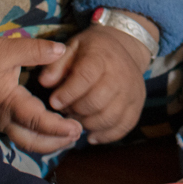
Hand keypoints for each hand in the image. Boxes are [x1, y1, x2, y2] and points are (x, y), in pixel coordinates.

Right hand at [0, 32, 82, 154]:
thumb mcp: (7, 48)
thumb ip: (35, 50)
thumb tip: (62, 50)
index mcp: (7, 102)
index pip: (36, 122)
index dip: (57, 128)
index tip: (75, 129)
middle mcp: (2, 118)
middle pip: (31, 141)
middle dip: (55, 143)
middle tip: (76, 136)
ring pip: (24, 141)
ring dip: (46, 142)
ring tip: (67, 137)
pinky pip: (17, 134)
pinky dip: (35, 136)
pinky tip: (49, 131)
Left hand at [38, 23, 152, 145]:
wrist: (124, 47)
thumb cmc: (91, 50)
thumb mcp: (71, 48)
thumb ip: (56, 65)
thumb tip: (44, 83)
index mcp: (102, 56)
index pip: (86, 76)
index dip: (68, 92)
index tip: (54, 102)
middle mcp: (121, 74)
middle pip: (97, 101)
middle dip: (76, 110)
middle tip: (65, 110)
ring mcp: (132, 91)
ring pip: (109, 117)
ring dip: (88, 124)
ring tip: (76, 119)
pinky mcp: (138, 105)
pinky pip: (124, 127)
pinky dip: (106, 135)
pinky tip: (91, 134)